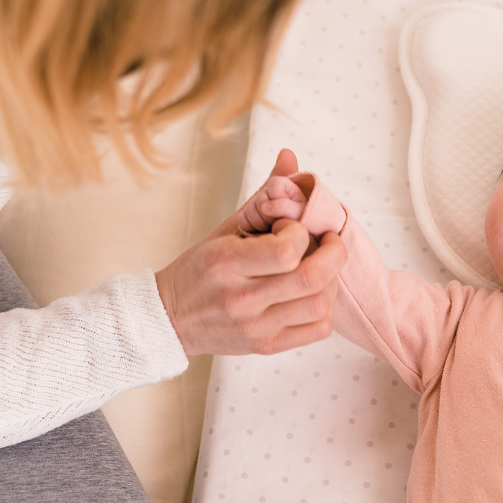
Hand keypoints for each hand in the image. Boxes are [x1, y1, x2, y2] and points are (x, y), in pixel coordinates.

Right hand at [155, 150, 345, 355]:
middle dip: (334, 253)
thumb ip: (264, 195)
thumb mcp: (227, 228)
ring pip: (320, 305)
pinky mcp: (265, 346)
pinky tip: (312, 294)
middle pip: (312, 278)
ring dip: (330, 281)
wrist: (169, 318)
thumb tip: (290, 156)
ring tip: (318, 268)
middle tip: (329, 241)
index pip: (288, 249)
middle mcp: (241, 298)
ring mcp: (255, 326)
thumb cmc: (201, 268)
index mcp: (227, 262)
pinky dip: (324, 309)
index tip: (295, 226)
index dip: (303, 231)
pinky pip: (317, 330)